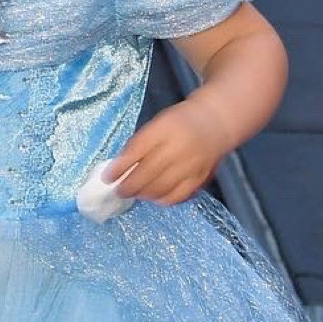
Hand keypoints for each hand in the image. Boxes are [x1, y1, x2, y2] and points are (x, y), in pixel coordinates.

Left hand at [105, 95, 229, 208]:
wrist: (215, 123)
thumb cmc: (179, 122)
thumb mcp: (157, 124)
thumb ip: (139, 144)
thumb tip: (117, 167)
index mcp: (164, 129)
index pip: (136, 151)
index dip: (119, 167)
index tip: (107, 177)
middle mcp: (177, 148)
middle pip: (147, 173)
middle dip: (129, 186)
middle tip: (119, 191)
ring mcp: (190, 165)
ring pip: (160, 188)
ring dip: (143, 194)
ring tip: (135, 193)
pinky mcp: (199, 179)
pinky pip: (177, 196)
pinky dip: (162, 200)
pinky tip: (154, 196)